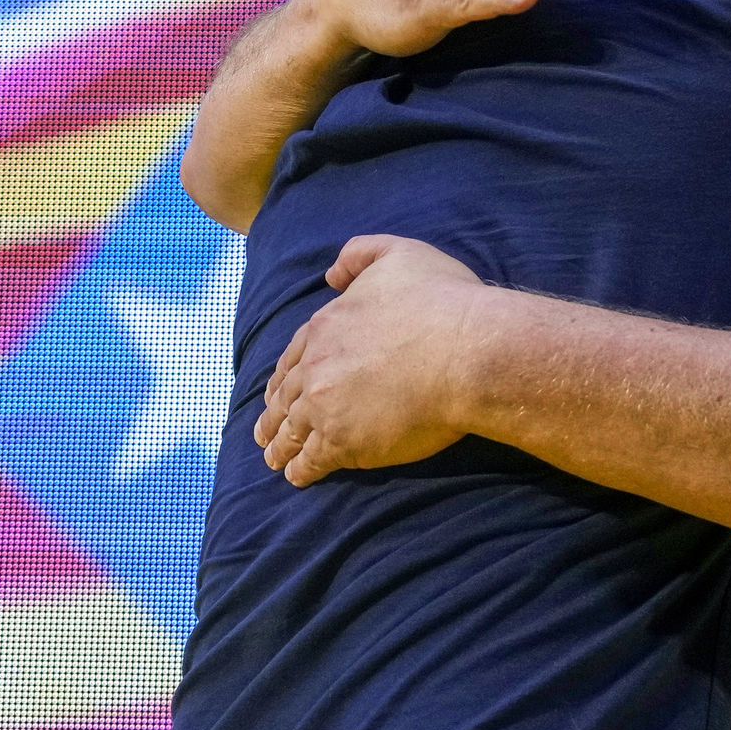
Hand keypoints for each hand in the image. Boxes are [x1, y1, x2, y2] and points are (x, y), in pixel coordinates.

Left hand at [257, 235, 491, 485]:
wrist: (465, 352)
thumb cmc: (441, 302)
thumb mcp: (398, 253)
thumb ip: (360, 254)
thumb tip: (331, 274)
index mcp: (325, 327)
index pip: (293, 357)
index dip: (284, 377)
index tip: (278, 391)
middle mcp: (315, 367)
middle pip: (286, 396)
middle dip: (274, 415)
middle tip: (265, 432)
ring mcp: (324, 407)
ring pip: (291, 430)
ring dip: (280, 446)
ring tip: (274, 459)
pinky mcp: (342, 443)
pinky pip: (311, 460)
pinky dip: (301, 470)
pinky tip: (298, 476)